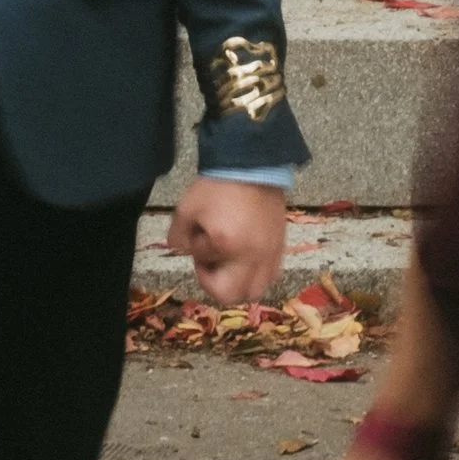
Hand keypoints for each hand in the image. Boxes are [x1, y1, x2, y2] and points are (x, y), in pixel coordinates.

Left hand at [168, 177, 287, 308]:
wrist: (252, 164)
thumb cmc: (217, 186)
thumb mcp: (185, 210)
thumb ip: (177, 238)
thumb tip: (185, 251)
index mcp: (227, 244)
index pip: (207, 273)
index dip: (199, 265)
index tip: (200, 245)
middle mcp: (253, 254)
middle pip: (235, 295)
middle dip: (219, 283)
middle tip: (214, 259)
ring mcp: (271, 251)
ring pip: (257, 289)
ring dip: (241, 283)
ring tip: (233, 261)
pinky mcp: (280, 244)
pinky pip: (271, 274)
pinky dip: (257, 273)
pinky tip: (247, 255)